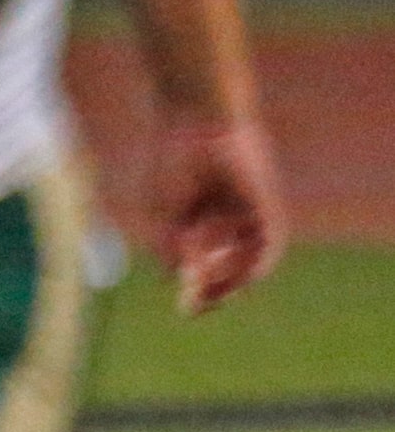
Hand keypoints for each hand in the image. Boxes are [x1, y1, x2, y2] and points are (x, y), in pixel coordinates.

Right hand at [150, 117, 287, 313]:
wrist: (197, 123)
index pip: (199, 269)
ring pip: (245, 262)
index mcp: (193, 225)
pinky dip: (256, 265)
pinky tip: (243, 276)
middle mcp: (223, 225)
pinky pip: (270, 247)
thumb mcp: (162, 212)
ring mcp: (246, 218)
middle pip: (224, 271)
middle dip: (213, 291)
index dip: (194, 291)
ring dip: (230, 278)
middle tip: (198, 305)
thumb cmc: (172, 162)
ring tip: (209, 277)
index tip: (186, 308)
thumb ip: (171, 247)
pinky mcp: (267, 209)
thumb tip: (178, 279)